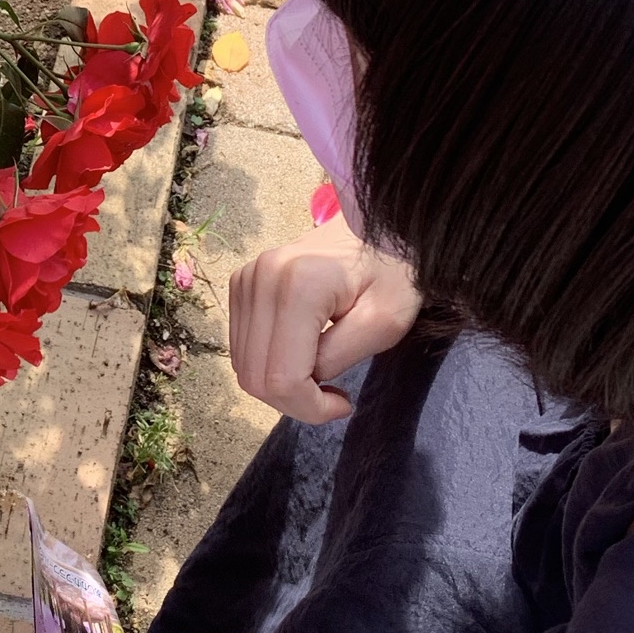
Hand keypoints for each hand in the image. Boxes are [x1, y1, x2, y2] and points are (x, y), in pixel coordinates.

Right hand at [230, 215, 419, 422]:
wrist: (376, 224)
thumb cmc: (392, 271)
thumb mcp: (384, 322)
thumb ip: (339, 357)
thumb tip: (305, 380)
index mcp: (297, 287)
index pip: (281, 378)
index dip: (310, 408)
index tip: (343, 403)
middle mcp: (259, 280)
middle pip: (254, 377)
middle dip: (294, 402)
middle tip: (331, 397)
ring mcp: (245, 279)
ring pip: (243, 366)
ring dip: (280, 385)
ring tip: (319, 373)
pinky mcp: (241, 282)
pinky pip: (242, 346)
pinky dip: (268, 364)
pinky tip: (301, 354)